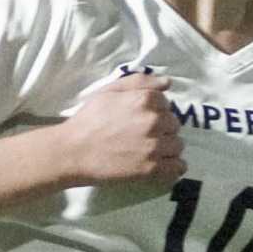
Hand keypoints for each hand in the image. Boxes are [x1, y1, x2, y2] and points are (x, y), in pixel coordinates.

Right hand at [58, 73, 184, 186]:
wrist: (74, 151)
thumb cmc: (90, 118)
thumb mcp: (110, 90)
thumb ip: (140, 82)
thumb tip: (167, 83)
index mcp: (145, 100)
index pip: (166, 103)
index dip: (155, 111)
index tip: (142, 119)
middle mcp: (154, 121)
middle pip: (174, 124)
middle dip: (163, 129)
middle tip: (144, 135)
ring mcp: (154, 147)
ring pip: (177, 145)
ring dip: (168, 148)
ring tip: (151, 151)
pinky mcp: (151, 169)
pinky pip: (177, 167)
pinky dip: (174, 167)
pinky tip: (163, 165)